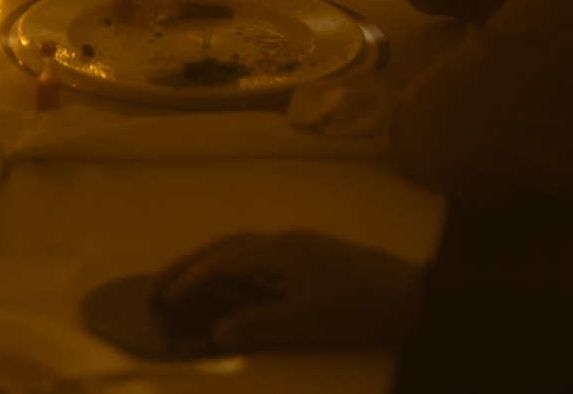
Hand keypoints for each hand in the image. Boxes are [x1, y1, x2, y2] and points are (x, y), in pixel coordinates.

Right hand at [150, 230, 418, 351]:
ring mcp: (300, 245)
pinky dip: (234, 265)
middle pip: (226, 245)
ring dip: (211, 261)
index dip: (190, 280)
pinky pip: (259, 254)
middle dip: (189, 262)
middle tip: (158, 283)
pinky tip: (233, 283)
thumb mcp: (309, 324)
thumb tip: (216, 332)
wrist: (415, 296)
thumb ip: (260, 326)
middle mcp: (285, 240)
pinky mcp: (312, 255)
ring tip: (185, 281)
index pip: (223, 261)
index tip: (163, 299)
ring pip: (243, 246)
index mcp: (280, 251)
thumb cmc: (361, 310)